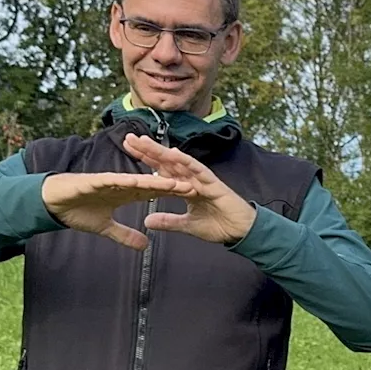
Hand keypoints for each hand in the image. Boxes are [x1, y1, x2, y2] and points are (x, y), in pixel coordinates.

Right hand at [41, 172, 193, 250]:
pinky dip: (125, 181)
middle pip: (152, 184)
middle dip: (173, 185)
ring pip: (137, 181)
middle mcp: (122, 185)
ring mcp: (109, 182)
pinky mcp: (94, 181)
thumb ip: (125, 235)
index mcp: (127, 194)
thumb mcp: (105, 228)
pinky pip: (112, 181)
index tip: (194, 196)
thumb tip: (144, 246)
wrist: (52, 202)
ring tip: (174, 183)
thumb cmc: (77, 210)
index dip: (174, 193)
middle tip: (195, 186)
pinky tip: (138, 182)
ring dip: (155, 182)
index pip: (156, 192)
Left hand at [123, 133, 257, 244]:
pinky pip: (197, 169)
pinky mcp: (213, 183)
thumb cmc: (220, 226)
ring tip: (143, 141)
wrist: (241, 232)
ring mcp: (202, 179)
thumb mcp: (187, 225)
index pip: (162, 169)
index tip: (129, 149)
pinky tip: (171, 152)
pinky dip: (184, 160)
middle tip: (129, 137)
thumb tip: (147, 222)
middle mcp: (192, 179)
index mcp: (186, 187)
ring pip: (179, 161)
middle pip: (167, 161)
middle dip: (148, 150)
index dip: (146, 159)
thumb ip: (168, 221)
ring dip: (161, 151)